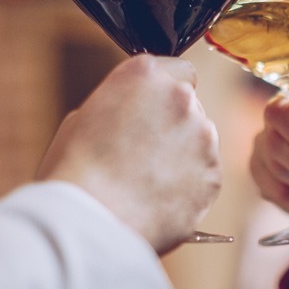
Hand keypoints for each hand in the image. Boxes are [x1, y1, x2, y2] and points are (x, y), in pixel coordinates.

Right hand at [37, 55, 221, 254]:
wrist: (91, 219)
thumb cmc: (75, 171)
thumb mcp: (82, 119)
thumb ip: (120, 106)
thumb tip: (134, 117)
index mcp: (145, 74)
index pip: (176, 69)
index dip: (163, 93)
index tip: (151, 112)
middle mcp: (182, 97)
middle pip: (190, 106)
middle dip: (173, 124)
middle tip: (144, 154)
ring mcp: (203, 136)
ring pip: (201, 141)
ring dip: (184, 155)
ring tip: (147, 182)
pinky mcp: (213, 175)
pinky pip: (205, 175)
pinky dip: (190, 186)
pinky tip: (159, 198)